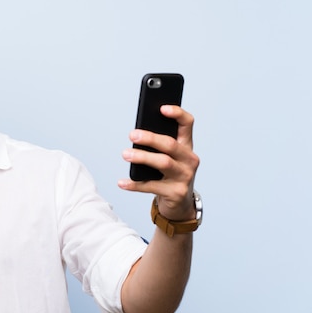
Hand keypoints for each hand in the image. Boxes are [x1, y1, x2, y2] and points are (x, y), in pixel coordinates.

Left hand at [118, 105, 199, 219]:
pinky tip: (122, 182)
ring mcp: (184, 177)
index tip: (161, 108)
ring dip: (142, 158)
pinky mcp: (176, 193)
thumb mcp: (168, 157)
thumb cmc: (169, 174)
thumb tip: (136, 133)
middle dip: (151, 138)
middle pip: (170, 144)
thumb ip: (157, 145)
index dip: (177, 114)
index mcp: (187, 146)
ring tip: (125, 154)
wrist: (179, 203)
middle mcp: (189, 160)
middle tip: (132, 135)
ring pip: (163, 163)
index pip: (187, 124)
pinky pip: (151, 186)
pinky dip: (134, 184)